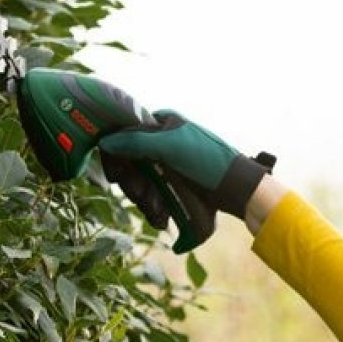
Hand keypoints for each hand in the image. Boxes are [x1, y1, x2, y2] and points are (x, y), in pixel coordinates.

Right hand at [98, 111, 274, 245]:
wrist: (237, 188)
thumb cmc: (208, 160)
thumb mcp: (170, 146)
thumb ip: (136, 142)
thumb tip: (105, 141)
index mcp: (163, 124)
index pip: (126, 136)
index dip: (117, 157)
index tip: (117, 176)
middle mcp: (163, 142)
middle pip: (131, 163)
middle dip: (134, 184)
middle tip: (142, 196)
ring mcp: (168, 164)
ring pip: (141, 182)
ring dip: (145, 199)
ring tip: (157, 211)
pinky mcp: (174, 184)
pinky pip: (154, 194)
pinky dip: (155, 207)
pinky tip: (161, 217)